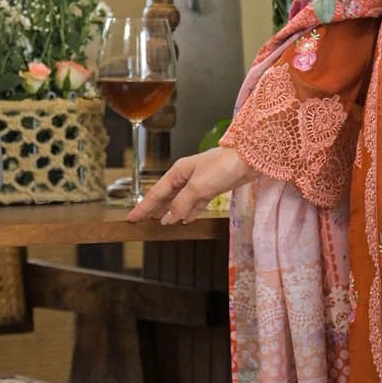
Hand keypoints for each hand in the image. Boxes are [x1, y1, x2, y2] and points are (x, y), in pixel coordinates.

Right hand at [126, 143, 254, 224]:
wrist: (249, 160)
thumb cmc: (223, 166)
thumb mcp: (198, 187)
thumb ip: (181, 204)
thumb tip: (168, 218)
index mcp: (178, 172)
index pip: (156, 193)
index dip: (144, 207)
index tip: (132, 218)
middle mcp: (186, 176)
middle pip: (166, 196)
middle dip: (155, 209)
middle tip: (143, 222)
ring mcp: (200, 182)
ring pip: (180, 200)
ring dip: (171, 212)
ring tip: (161, 223)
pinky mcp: (213, 188)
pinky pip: (196, 203)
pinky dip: (189, 211)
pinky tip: (186, 219)